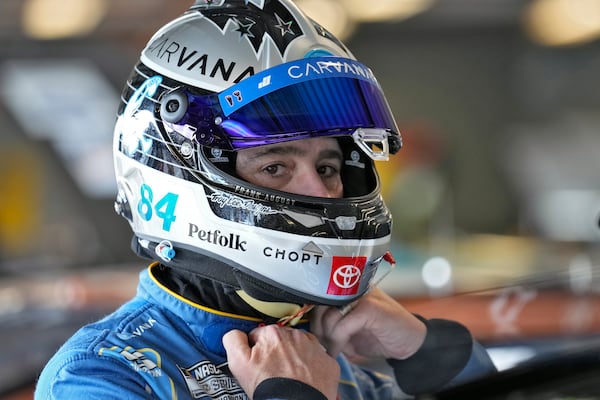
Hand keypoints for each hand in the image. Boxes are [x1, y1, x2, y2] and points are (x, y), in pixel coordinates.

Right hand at [223, 325, 339, 399]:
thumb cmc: (269, 388)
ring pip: (300, 348)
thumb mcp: (239, 363)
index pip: (259, 336)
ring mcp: (314, 348)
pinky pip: (318, 360)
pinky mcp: (328, 362)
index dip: (256, 351)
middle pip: (281, 340)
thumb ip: (233, 341)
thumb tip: (235, 333)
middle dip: (276, 353)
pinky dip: (312, 367)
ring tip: (288, 377)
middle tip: (273, 372)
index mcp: (273, 333)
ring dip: (295, 357)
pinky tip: (304, 379)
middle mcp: (296, 336)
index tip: (258, 363)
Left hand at [310, 288, 426, 360]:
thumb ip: (333, 327)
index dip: (314, 318)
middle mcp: (354, 288)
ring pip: (330, 315)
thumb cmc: (381, 336)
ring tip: (334, 350)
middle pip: (321, 305)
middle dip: (318, 329)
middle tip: (323, 345)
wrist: (412, 341)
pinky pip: (343, 325)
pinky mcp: (370, 307)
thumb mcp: (351, 332)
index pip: (320, 297)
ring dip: (328, 337)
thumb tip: (311, 333)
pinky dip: (338, 341)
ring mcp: (362, 296)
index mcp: (348, 291)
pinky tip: (342, 350)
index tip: (314, 336)